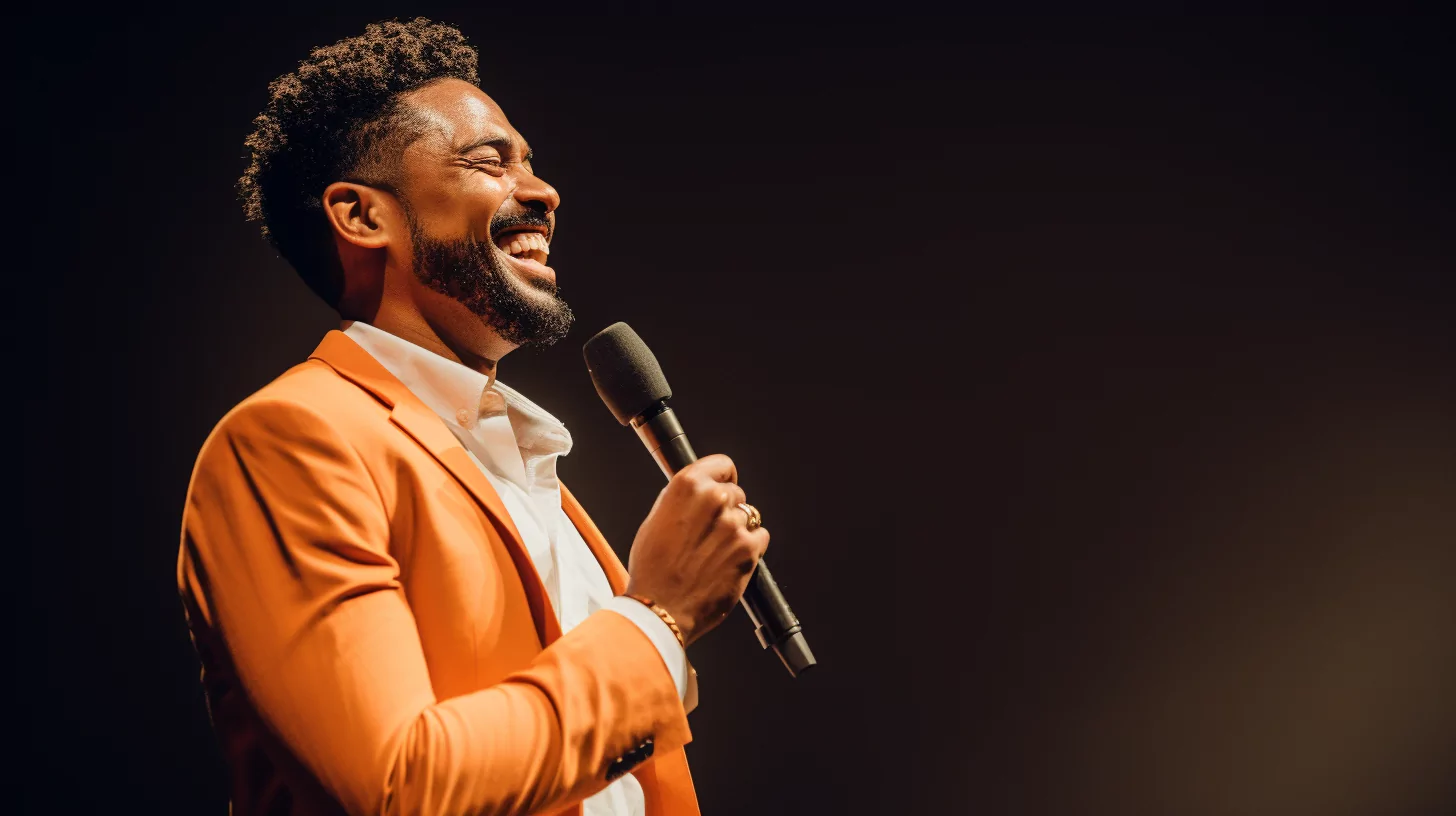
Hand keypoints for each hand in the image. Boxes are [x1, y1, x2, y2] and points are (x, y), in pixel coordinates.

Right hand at [624, 454, 768, 645]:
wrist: (660, 608)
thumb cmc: (652, 568)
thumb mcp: (656, 520)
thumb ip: (683, 500)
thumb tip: (700, 491)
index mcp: (687, 486)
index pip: (722, 464)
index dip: (724, 477)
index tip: (723, 485)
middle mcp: (713, 499)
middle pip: (736, 492)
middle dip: (727, 509)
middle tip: (710, 533)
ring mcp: (734, 524)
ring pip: (749, 516)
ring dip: (738, 530)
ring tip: (716, 552)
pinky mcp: (749, 549)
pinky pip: (761, 537)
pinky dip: (750, 548)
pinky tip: (728, 561)